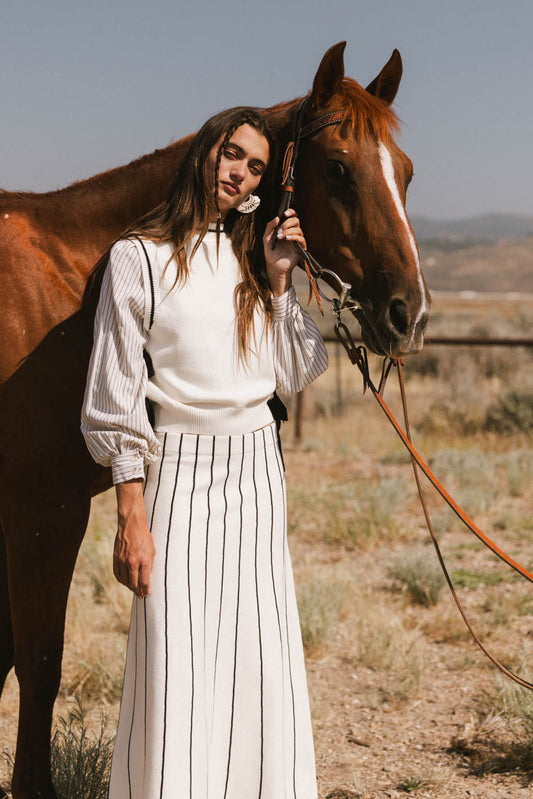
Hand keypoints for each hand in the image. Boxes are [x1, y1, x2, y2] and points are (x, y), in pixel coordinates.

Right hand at [114, 479, 155, 597]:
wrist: (131, 525)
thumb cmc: (144, 536)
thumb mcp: (152, 550)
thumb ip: (149, 564)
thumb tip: (147, 577)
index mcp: (143, 560)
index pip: (145, 581)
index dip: (146, 590)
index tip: (148, 594)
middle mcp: (132, 562)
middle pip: (133, 584)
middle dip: (138, 591)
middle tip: (141, 595)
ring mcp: (122, 560)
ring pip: (124, 580)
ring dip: (129, 587)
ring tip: (134, 589)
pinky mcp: (116, 558)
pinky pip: (117, 574)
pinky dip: (121, 580)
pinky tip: (125, 582)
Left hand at [263, 209, 306, 296]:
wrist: (274, 266)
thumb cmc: (271, 252)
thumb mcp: (266, 238)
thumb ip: (269, 227)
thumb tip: (277, 218)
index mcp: (286, 229)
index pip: (292, 217)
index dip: (290, 212)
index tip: (285, 214)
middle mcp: (293, 233)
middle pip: (296, 221)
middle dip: (287, 223)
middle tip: (280, 230)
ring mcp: (297, 240)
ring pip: (298, 229)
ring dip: (289, 231)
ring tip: (281, 237)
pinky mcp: (301, 248)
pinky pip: (301, 239)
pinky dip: (294, 237)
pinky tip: (287, 239)